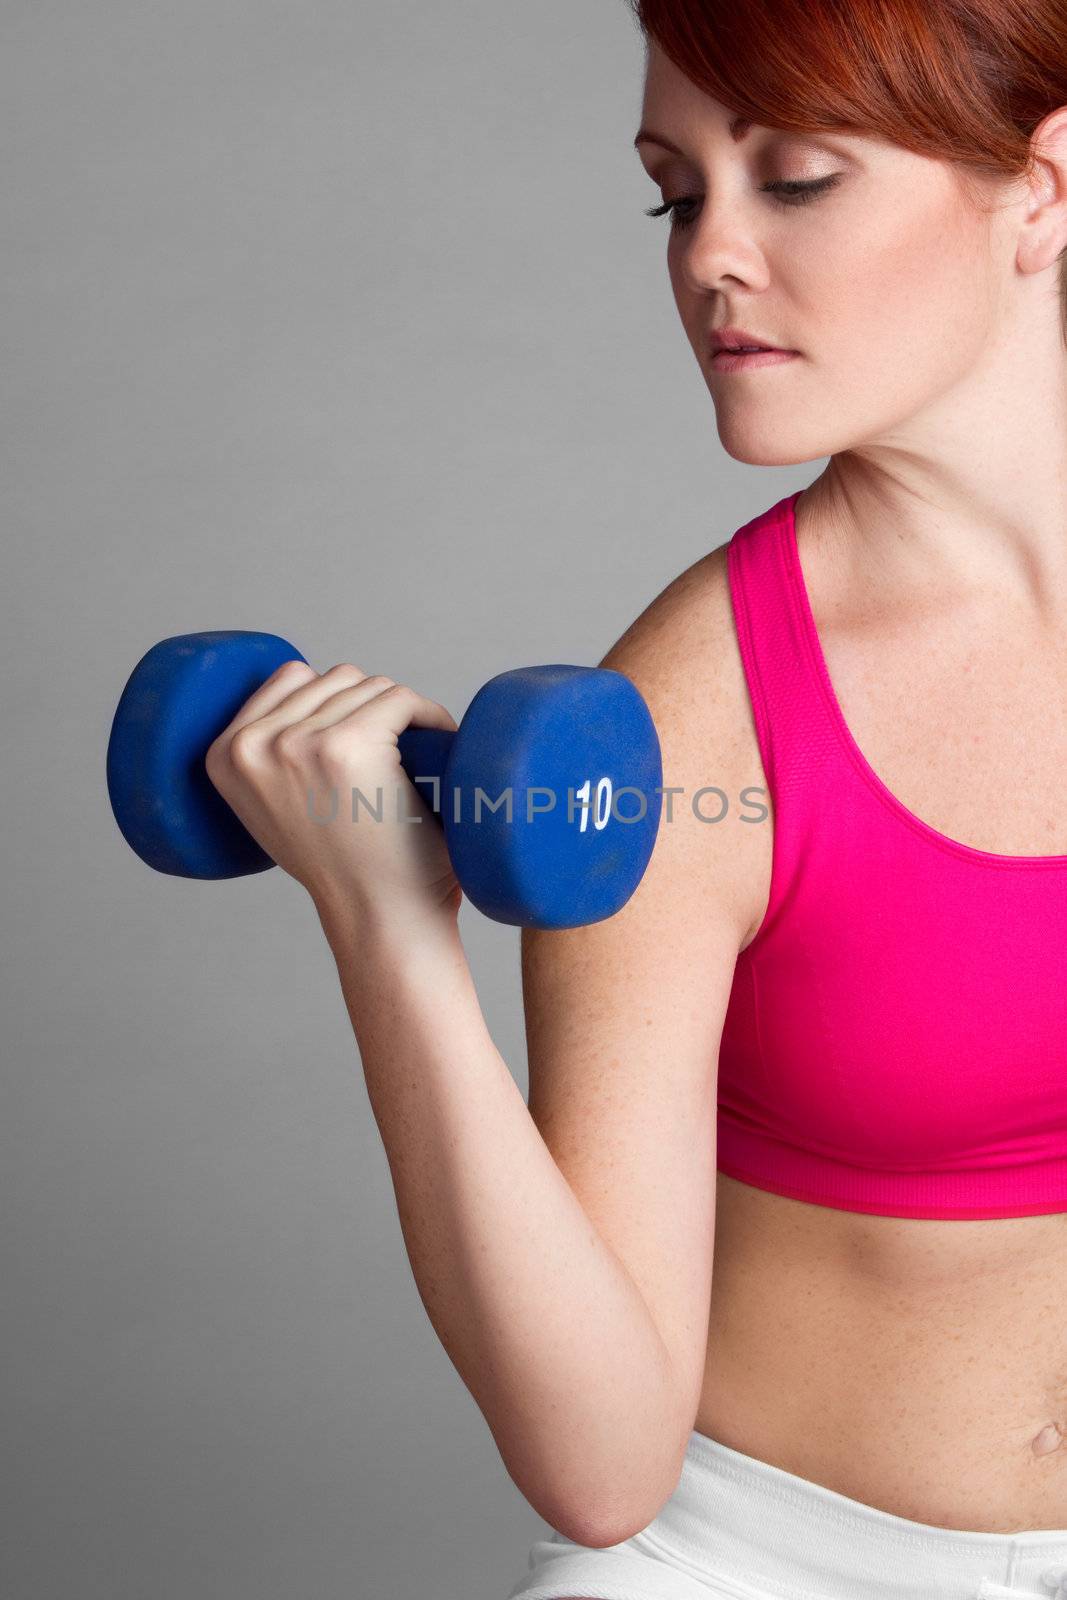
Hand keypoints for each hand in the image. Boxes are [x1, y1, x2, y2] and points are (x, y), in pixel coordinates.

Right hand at [204, 660, 461, 927]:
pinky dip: (428, 717)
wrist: (379, 919)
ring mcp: (299, 742)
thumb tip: (310, 686)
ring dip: (400, 714)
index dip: (337, 702)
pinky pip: (399, 698)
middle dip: (371, 710)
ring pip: (368, 686)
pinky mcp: (349, 744)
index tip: (363, 740)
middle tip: (397, 758)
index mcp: (223, 756)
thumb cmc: (345, 867)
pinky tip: (439, 746)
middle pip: (332, 678)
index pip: (290, 677)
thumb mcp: (276, 807)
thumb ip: (272, 754)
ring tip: (417, 758)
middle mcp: (252, 744)